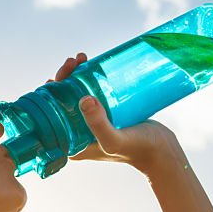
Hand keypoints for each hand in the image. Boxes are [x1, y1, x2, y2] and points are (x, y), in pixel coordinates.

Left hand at [51, 53, 182, 173]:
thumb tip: (84, 99)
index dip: (50, 94)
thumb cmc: (138, 150)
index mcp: (72, 144)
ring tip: (82, 59)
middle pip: (62, 102)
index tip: (58, 76)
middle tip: (74, 61)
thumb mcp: (115, 140)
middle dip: (64, 79)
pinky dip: (89, 79)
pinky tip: (91, 66)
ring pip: (76, 95)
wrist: (163, 152)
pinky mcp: (106, 116)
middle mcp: (78, 135)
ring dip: (75, 76)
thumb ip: (99, 125)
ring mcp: (92, 125)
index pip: (51, 116)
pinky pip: (92, 94)